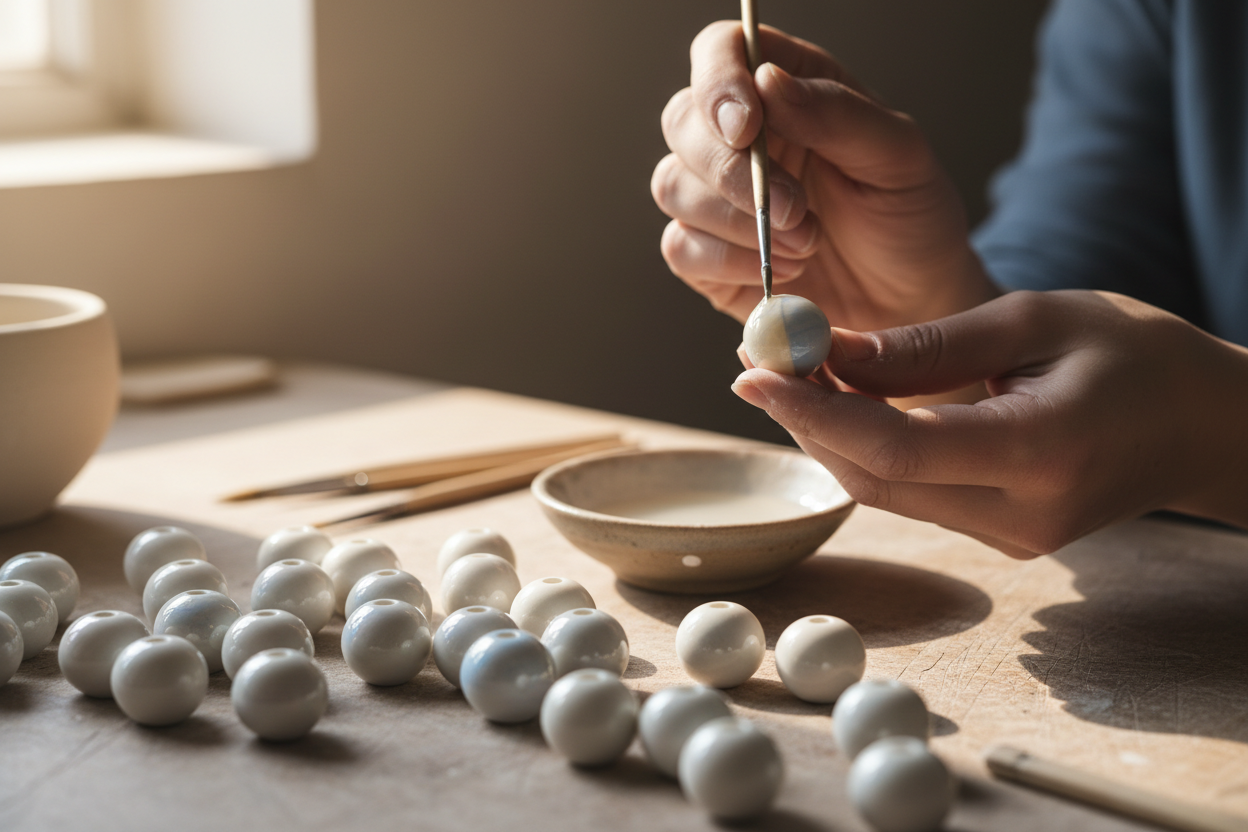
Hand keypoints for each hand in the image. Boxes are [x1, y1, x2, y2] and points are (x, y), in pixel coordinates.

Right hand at [653, 21, 998, 328]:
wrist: (910, 299)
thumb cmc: (909, 218)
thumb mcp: (898, 156)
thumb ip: (836, 114)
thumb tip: (767, 82)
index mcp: (786, 89)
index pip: (721, 51)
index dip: (719, 80)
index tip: (747, 127)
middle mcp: (742, 137)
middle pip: (682, 122)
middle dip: (731, 172)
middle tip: (796, 210)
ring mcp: (716, 197)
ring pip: (672, 186)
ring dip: (739, 223)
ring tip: (806, 244)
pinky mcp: (705, 255)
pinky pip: (679, 247)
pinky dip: (728, 262)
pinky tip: (782, 272)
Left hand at [730, 290, 1247, 557]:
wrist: (1204, 427)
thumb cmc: (1138, 357)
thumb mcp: (1036, 320)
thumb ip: (930, 346)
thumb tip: (831, 354)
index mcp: (1039, 452)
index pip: (896, 448)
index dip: (813, 412)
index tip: (751, 373)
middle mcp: (1020, 515)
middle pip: (875, 479)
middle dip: (806, 422)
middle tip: (760, 361)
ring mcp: (1011, 538)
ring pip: (885, 492)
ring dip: (829, 436)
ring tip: (794, 373)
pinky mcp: (1001, 536)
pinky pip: (912, 496)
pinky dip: (867, 451)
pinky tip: (844, 404)